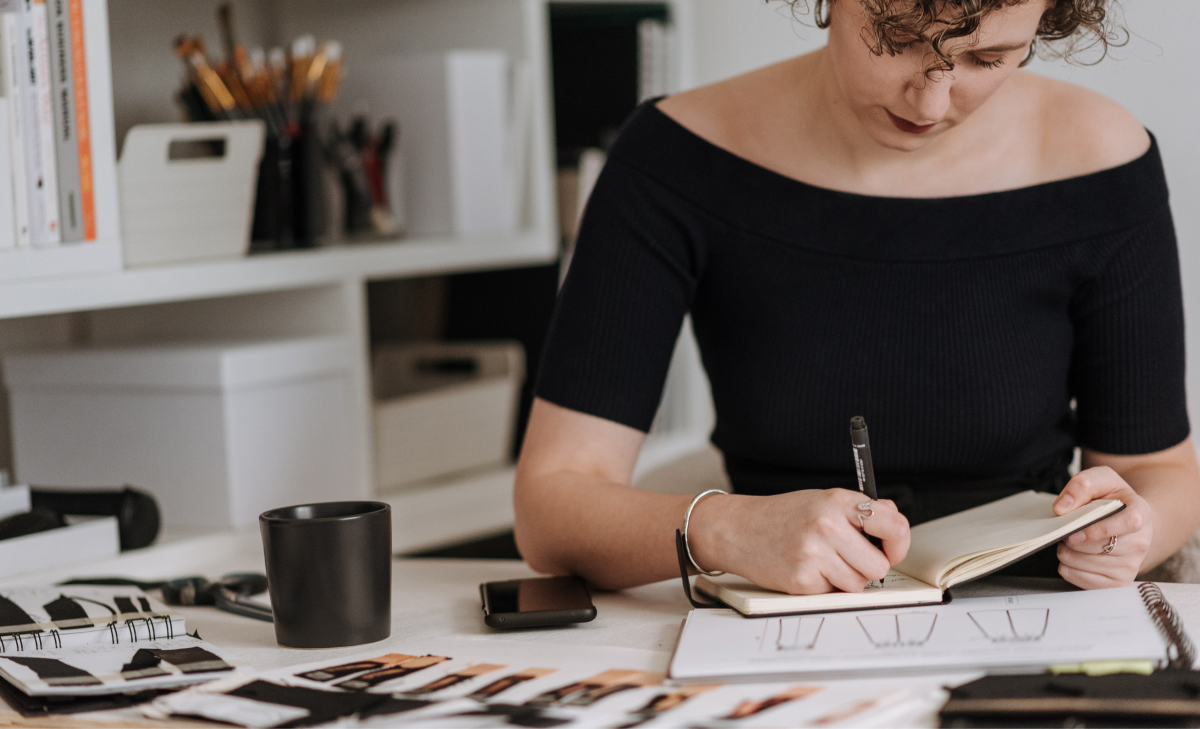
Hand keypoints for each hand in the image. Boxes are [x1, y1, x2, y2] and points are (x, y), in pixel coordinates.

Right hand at [689, 488, 909, 594]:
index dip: (898, 542)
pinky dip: (824, 588)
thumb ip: (859, 511)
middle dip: (867, 567)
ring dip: (845, 580)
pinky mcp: (802, 580)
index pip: (893, 523)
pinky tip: (807, 570)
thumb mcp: (821, 501)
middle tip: (847, 557)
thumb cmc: (781, 516)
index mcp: (837, 501)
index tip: (890, 548)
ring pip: (858, 585)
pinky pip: (834, 594)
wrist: (737, 529)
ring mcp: (814, 553)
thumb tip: (894, 524)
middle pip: (879, 565)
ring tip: (822, 562)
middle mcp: (827, 525)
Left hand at [1053, 466, 1153, 588]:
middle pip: (1098, 549)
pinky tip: (1075, 555)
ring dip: (1067, 552)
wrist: (1126, 522)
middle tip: (1069, 530)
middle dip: (1072, 539)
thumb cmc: (1111, 500)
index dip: (1098, 530)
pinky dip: (1067, 567)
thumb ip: (1082, 485)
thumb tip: (1062, 508)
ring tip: (1073, 541)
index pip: (1128, 524)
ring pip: (1083, 564)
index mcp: (1140, 515)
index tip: (1074, 532)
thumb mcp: (1101, 480)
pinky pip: (1078, 579)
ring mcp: (1130, 567)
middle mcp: (1140, 544)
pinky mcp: (1117, 583)